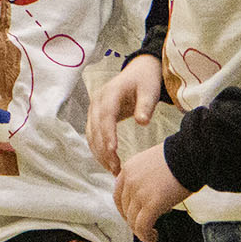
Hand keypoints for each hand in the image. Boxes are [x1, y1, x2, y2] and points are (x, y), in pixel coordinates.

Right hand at [0, 0, 22, 106]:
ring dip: (0, 53)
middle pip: (0, 35)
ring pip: (5, 46)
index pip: (3, 19)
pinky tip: (0, 70)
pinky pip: (10, 55)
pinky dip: (5, 60)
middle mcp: (7, 42)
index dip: (4, 7)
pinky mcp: (17, 60)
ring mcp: (13, 51)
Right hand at [88, 52, 163, 173]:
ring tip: (113, 170)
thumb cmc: (145, 81)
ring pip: (91, 133)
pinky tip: (107, 162)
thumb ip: (146, 106)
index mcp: (111, 92)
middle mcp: (97, 100)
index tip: (113, 150)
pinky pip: (92, 134)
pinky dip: (97, 149)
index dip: (108, 133)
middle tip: (116, 168)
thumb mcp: (150, 91)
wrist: (138, 72)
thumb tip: (142, 122)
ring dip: (99, 152)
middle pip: (96, 127)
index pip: (106, 115)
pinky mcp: (95, 115)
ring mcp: (94, 108)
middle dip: (103, 149)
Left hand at [114, 145, 191, 241]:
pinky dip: (146, 236)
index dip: (125, 210)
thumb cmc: (178, 159)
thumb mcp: (152, 164)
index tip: (133, 217)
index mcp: (128, 168)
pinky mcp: (152, 204)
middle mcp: (129, 180)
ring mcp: (139, 192)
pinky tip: (153, 237)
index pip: (118, 195)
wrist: (191, 155)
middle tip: (144, 227)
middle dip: (133, 221)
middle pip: (125, 209)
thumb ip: (144, 179)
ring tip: (151, 235)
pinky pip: (142, 227)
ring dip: (140, 231)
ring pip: (132, 221)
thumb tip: (148, 199)